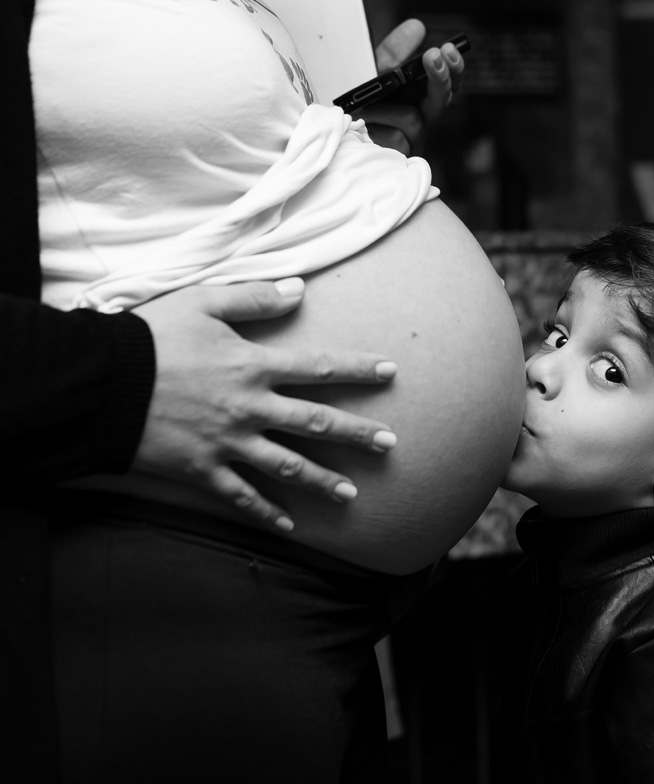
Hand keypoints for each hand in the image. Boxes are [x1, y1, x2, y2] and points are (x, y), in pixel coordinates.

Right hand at [132, 278, 397, 530]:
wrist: (99, 383)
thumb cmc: (150, 337)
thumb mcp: (201, 303)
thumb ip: (253, 298)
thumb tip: (299, 290)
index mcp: (253, 366)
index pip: (318, 368)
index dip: (358, 369)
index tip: (391, 372)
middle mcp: (249, 408)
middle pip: (315, 423)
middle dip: (357, 434)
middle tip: (391, 444)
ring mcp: (227, 443)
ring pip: (287, 466)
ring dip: (323, 481)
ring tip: (352, 493)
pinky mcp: (201, 470)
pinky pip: (241, 496)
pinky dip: (266, 512)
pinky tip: (289, 525)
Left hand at [359, 18, 464, 154]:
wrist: (334, 134)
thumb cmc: (359, 105)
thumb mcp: (374, 73)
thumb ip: (394, 52)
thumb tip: (418, 26)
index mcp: (420, 98)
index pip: (448, 83)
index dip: (452, 68)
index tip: (448, 49)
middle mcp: (421, 120)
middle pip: (442, 100)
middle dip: (439, 78)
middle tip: (434, 56)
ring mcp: (411, 141)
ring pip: (413, 118)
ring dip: (388, 106)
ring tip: (363, 105)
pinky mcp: (399, 158)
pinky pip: (394, 136)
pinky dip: (376, 123)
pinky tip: (361, 121)